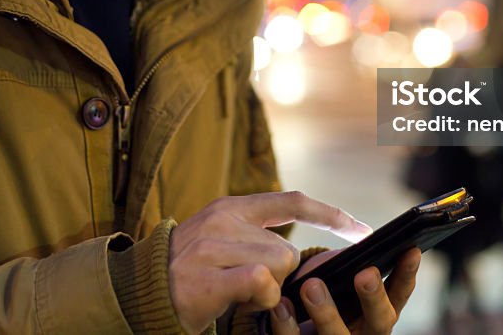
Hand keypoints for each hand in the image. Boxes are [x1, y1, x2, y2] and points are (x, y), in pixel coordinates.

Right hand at [168, 192, 371, 333]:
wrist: (141, 292)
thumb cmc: (189, 273)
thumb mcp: (222, 240)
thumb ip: (257, 237)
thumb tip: (306, 254)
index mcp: (231, 207)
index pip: (292, 201)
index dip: (331, 214)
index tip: (361, 229)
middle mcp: (223, 220)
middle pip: (287, 251)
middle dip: (279, 278)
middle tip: (247, 286)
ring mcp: (213, 247)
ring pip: (277, 268)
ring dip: (266, 291)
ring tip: (235, 293)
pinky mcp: (208, 276)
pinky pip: (260, 283)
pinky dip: (259, 298)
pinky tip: (237, 300)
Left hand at [268, 247, 421, 333]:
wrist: (290, 325)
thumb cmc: (321, 291)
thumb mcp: (341, 278)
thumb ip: (353, 264)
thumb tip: (362, 233)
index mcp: (377, 313)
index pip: (399, 295)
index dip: (406, 275)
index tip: (411, 250)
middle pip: (379, 323)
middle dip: (373, 298)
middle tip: (364, 274)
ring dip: (326, 313)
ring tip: (312, 286)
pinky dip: (287, 325)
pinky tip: (281, 304)